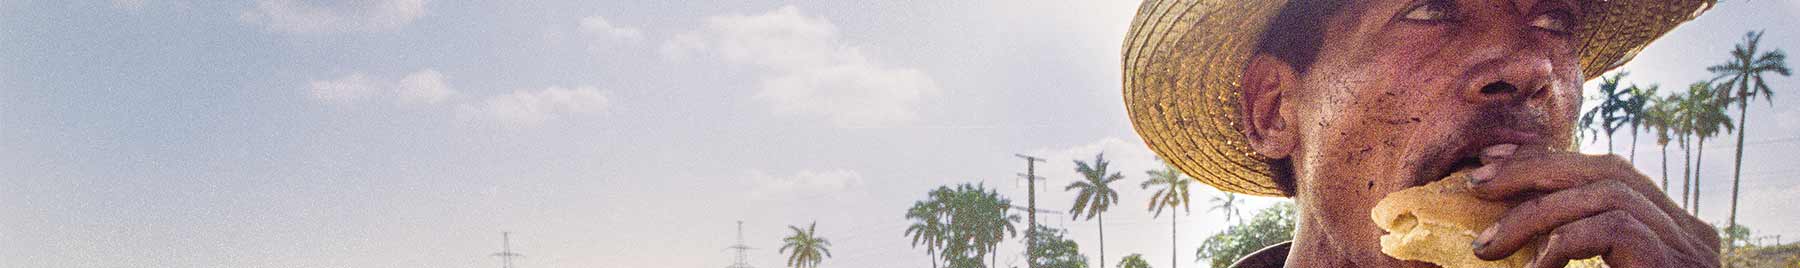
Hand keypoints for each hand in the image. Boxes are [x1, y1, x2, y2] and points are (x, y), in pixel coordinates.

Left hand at [1466, 144, 1719, 267]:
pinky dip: (1563, 242)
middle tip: (1477, 186)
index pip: (1604, 172)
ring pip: (1606, 193)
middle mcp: (1686, 232)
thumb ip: (1556, 254)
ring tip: (1488, 245)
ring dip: (1535, 212)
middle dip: (1534, 171)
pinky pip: (1613, 229)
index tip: (1492, 163)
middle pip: (1606, 171)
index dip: (1546, 161)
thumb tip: (1491, 237)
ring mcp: (1688, 247)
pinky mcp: (1675, 265)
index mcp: (1666, 231)